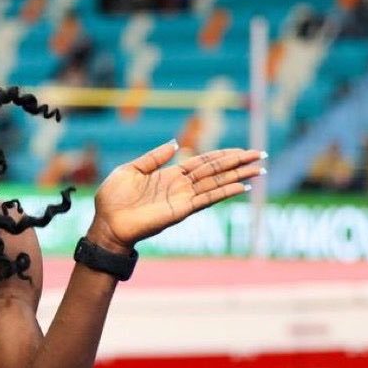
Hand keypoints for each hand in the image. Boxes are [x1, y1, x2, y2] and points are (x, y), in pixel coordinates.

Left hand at [90, 140, 265, 250]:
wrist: (106, 224)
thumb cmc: (113, 199)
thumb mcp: (131, 170)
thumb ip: (153, 158)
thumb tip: (175, 144)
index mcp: (169, 175)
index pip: (202, 162)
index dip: (222, 155)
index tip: (241, 150)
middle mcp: (180, 186)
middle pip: (215, 171)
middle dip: (238, 163)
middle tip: (261, 155)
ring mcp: (182, 198)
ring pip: (216, 183)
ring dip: (238, 176)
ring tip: (260, 169)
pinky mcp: (180, 210)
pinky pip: (207, 198)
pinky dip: (225, 192)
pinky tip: (242, 187)